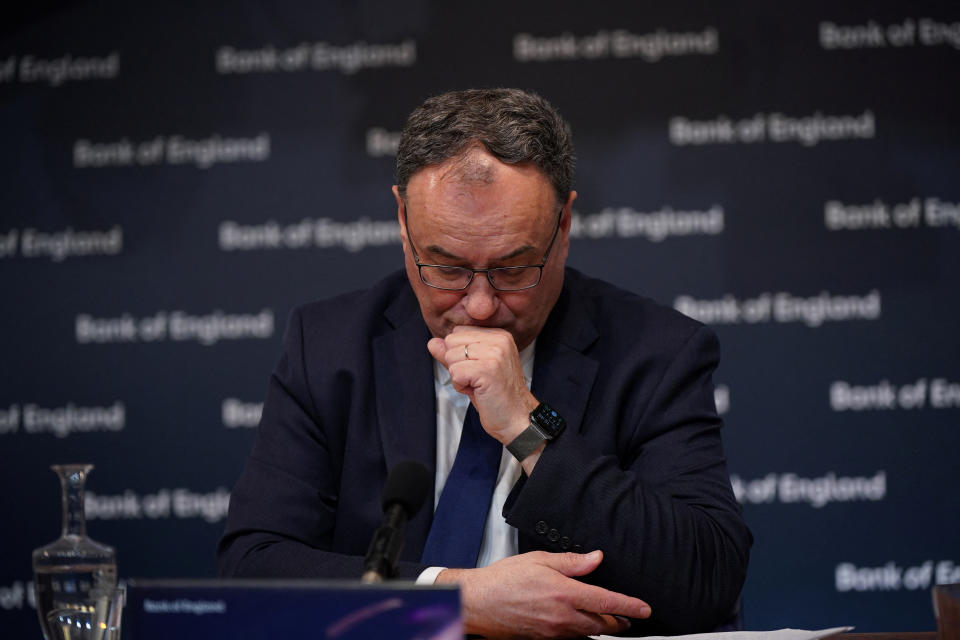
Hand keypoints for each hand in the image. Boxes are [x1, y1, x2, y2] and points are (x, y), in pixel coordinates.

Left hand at [428, 326, 537, 443]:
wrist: (517, 418)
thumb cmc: (497, 396)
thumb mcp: (473, 368)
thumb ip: (453, 353)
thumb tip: (432, 342)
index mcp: (498, 335)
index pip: (458, 332)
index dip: (460, 355)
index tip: (478, 370)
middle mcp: (499, 340)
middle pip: (451, 341)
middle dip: (457, 364)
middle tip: (478, 379)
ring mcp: (494, 353)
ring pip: (451, 357)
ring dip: (459, 377)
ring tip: (479, 385)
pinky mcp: (487, 369)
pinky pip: (455, 373)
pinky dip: (460, 386)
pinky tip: (478, 391)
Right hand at [435, 550, 651, 638]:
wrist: (479, 603)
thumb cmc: (504, 579)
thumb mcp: (539, 561)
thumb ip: (571, 561)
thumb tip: (595, 558)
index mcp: (565, 594)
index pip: (607, 602)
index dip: (630, 606)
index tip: (645, 609)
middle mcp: (563, 618)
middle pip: (603, 624)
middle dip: (620, 621)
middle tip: (630, 617)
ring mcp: (554, 632)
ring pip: (588, 634)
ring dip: (602, 628)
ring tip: (611, 622)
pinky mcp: (544, 639)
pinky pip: (572, 638)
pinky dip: (583, 633)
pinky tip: (582, 626)